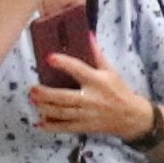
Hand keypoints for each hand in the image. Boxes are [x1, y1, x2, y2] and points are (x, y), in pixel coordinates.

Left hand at [28, 48, 160, 139]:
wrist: (131, 117)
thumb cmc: (119, 91)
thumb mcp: (111, 71)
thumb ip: (97, 55)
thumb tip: (88, 35)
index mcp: (97, 82)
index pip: (78, 70)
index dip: (64, 64)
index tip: (49, 57)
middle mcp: (91, 99)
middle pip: (65, 97)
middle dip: (47, 94)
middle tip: (33, 89)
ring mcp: (87, 115)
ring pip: (62, 113)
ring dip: (46, 108)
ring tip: (33, 101)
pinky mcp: (85, 126)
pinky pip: (66, 127)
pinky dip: (52, 126)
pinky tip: (40, 123)